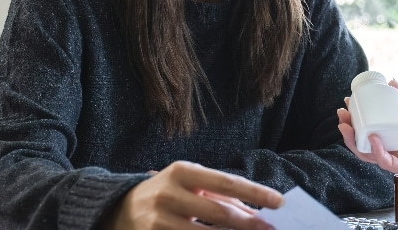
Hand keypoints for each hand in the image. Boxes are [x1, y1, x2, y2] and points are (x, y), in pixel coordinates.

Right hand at [103, 161, 282, 229]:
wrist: (118, 209)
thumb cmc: (167, 194)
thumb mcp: (190, 185)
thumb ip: (221, 197)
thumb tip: (256, 215)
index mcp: (182, 172)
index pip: (226, 182)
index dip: (256, 192)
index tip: (279, 202)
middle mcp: (168, 194)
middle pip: (219, 213)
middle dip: (250, 224)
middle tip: (271, 229)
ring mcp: (157, 221)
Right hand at [337, 79, 397, 181]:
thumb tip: (390, 83)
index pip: (375, 124)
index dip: (360, 115)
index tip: (349, 101)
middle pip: (367, 140)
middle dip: (351, 129)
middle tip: (342, 114)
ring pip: (371, 154)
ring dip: (357, 141)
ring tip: (348, 126)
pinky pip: (387, 162)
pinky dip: (377, 152)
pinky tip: (373, 138)